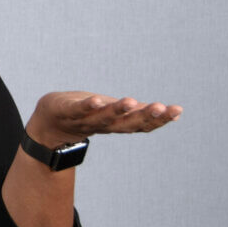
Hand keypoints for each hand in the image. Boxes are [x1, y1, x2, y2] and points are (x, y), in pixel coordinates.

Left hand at [26, 91, 182, 147]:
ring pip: (102, 117)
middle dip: (144, 116)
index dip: (160, 119)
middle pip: (125, 123)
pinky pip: (77, 110)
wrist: (49, 123)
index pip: (141, 124)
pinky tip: (95, 100)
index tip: (178, 110)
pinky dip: (86, 106)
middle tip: (161, 107)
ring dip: (117, 110)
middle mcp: (103, 125)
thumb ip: (140, 114)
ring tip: (131, 101)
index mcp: (117, 125)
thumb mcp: (117, 114)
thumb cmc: (88, 114)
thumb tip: (175, 114)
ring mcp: (84, 120)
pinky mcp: (66, 111)